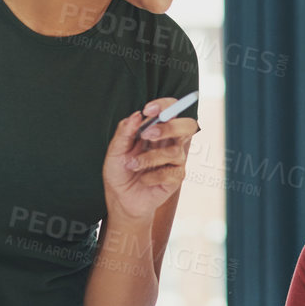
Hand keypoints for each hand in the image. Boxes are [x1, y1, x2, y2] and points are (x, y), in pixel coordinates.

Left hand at [103, 98, 196, 224]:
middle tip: (149, 134)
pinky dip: (152, 176)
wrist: (121, 199)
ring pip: (174, 151)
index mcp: (158, 131)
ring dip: (149, 158)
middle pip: (188, 126)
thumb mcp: (115, 151)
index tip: (148, 109)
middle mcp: (170, 142)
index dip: (165, 106)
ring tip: (132, 165)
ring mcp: (176, 160)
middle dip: (171, 127)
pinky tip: (143, 180)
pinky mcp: (176, 178)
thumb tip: (136, 115)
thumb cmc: (120, 172)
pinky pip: (170, 172)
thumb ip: (124, 132)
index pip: (171, 110)